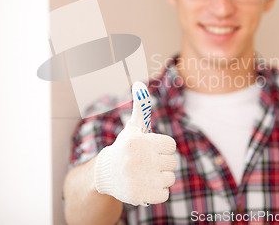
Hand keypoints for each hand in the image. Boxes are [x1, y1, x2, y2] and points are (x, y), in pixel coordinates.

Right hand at [94, 81, 176, 205]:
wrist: (106, 174)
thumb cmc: (125, 148)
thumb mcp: (133, 127)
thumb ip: (141, 107)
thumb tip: (139, 83)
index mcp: (139, 141)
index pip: (171, 146)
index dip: (162, 148)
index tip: (150, 150)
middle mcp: (138, 159)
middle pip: (172, 163)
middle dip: (162, 164)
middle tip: (146, 164)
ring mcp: (139, 179)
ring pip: (170, 179)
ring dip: (160, 179)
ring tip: (144, 175)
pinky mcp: (140, 196)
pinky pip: (164, 194)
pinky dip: (156, 192)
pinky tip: (143, 186)